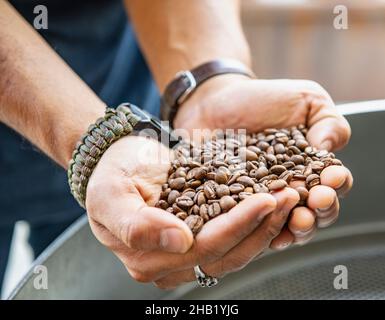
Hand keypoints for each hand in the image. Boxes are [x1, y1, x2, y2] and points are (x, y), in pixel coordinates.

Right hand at [86, 136, 298, 288]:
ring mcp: (187, 253)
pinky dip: (257, 223)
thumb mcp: (110, 195)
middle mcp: (170, 263)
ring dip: (266, 226)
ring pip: (237, 250)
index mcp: (147, 260)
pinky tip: (274, 205)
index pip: (204, 248)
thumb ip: (137, 225)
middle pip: (227, 253)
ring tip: (288, 198)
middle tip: (289, 196)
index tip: (266, 200)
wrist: (118, 159)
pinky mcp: (200, 238)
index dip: (238, 226)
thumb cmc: (111, 174)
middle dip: (262, 226)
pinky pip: (235, 238)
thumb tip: (180, 241)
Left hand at [174, 75, 352, 247]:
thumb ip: (327, 122)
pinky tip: (263, 230)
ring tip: (297, 219)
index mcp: (310, 168)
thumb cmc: (261, 100)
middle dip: (319, 212)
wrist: (214, 102)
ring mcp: (260, 201)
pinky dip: (257, 231)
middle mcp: (287, 190)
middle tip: (316, 201)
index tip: (331, 178)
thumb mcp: (305, 100)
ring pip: (283, 226)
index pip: (332, 186)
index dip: (336, 186)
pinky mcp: (233, 207)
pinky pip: (247, 225)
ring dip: (294, 228)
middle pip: (312, 213)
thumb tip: (328, 151)